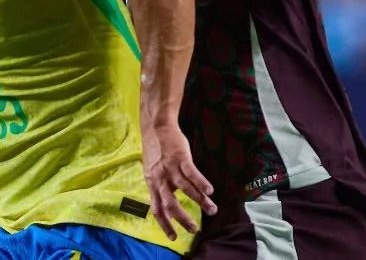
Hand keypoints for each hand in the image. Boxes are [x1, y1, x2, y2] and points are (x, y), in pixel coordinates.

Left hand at [142, 124, 217, 238]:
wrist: (157, 127)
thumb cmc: (157, 151)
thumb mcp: (152, 172)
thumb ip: (159, 187)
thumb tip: (167, 203)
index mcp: (152, 184)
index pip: (156, 209)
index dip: (165, 224)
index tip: (173, 237)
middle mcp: (160, 179)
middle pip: (170, 204)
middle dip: (183, 219)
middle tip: (194, 229)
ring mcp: (170, 168)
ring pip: (185, 190)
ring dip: (200, 202)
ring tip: (212, 210)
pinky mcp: (180, 158)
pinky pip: (192, 173)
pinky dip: (201, 183)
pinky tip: (210, 191)